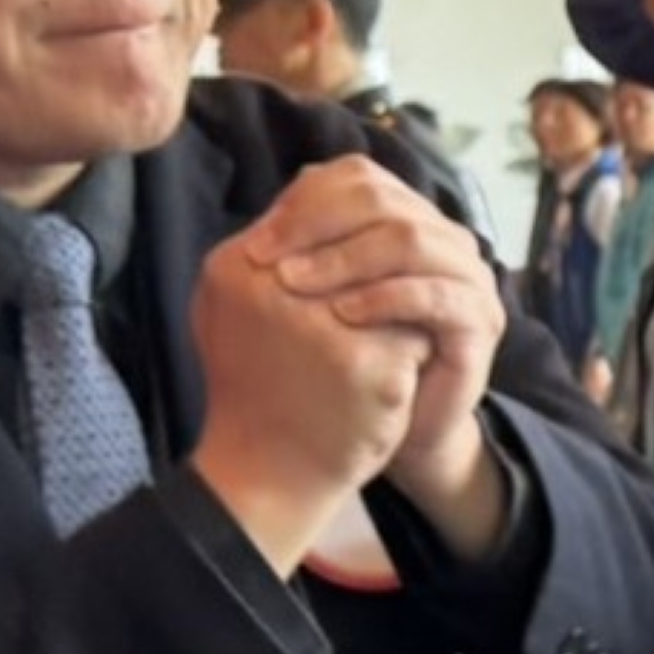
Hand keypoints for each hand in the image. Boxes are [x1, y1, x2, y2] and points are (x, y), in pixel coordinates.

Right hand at [189, 226, 429, 574]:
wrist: (267, 473)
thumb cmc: (259, 385)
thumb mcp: (236, 305)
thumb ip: (271, 242)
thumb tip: (318, 180)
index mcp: (236, 265)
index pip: (321, 197)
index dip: (358, 225)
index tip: (360, 268)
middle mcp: (272, 285)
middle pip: (370, 236)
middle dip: (387, 265)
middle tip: (383, 306)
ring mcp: (319, 324)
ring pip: (399, 286)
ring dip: (403, 311)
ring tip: (389, 343)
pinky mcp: (363, 364)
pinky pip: (416, 334)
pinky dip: (415, 353)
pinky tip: (397, 384)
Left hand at [257, 160, 510, 553]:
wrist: (393, 432)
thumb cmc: (347, 365)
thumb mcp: (315, 303)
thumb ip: (300, 259)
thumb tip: (259, 224)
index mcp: (406, 220)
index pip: (358, 179)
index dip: (303, 203)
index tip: (254, 245)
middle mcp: (442, 238)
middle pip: (382, 200)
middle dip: (316, 226)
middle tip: (267, 262)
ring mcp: (467, 276)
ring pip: (408, 239)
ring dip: (344, 259)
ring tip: (295, 286)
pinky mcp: (481, 319)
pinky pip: (435, 293)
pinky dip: (384, 298)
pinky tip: (342, 315)